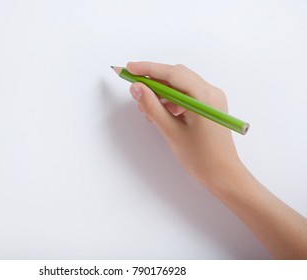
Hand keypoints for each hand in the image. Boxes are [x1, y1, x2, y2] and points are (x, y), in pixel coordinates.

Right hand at [127, 61, 242, 187]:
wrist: (222, 174)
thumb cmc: (200, 157)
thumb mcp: (171, 131)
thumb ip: (152, 106)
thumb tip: (136, 88)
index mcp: (204, 96)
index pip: (172, 74)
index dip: (148, 69)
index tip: (129, 68)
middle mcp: (211, 92)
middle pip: (177, 75)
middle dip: (153, 80)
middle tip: (134, 87)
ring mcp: (212, 98)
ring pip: (180, 85)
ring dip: (161, 91)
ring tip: (145, 108)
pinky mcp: (209, 106)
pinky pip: (186, 94)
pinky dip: (170, 99)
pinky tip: (159, 112)